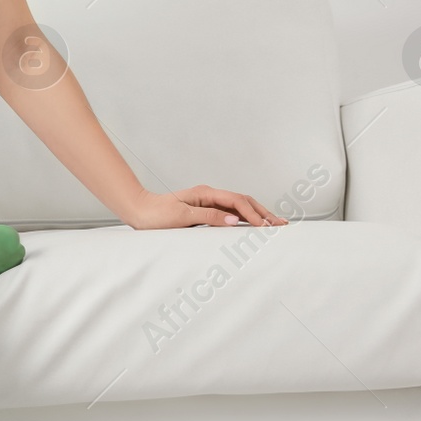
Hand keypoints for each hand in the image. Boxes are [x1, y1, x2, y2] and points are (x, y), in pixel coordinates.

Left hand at [123, 185, 287, 230]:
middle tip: (281, 224)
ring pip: (239, 207)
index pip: (237, 202)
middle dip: (263, 213)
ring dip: (257, 215)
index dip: (253, 214)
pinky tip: (253, 226)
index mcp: (206, 193)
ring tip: (274, 225)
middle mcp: (210, 195)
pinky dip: (245, 219)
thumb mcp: (181, 217)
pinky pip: (230, 213)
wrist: (139, 212)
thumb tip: (234, 219)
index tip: (265, 227)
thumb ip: (208, 217)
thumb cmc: (155, 215)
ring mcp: (209, 202)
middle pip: (244, 201)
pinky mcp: (205, 211)